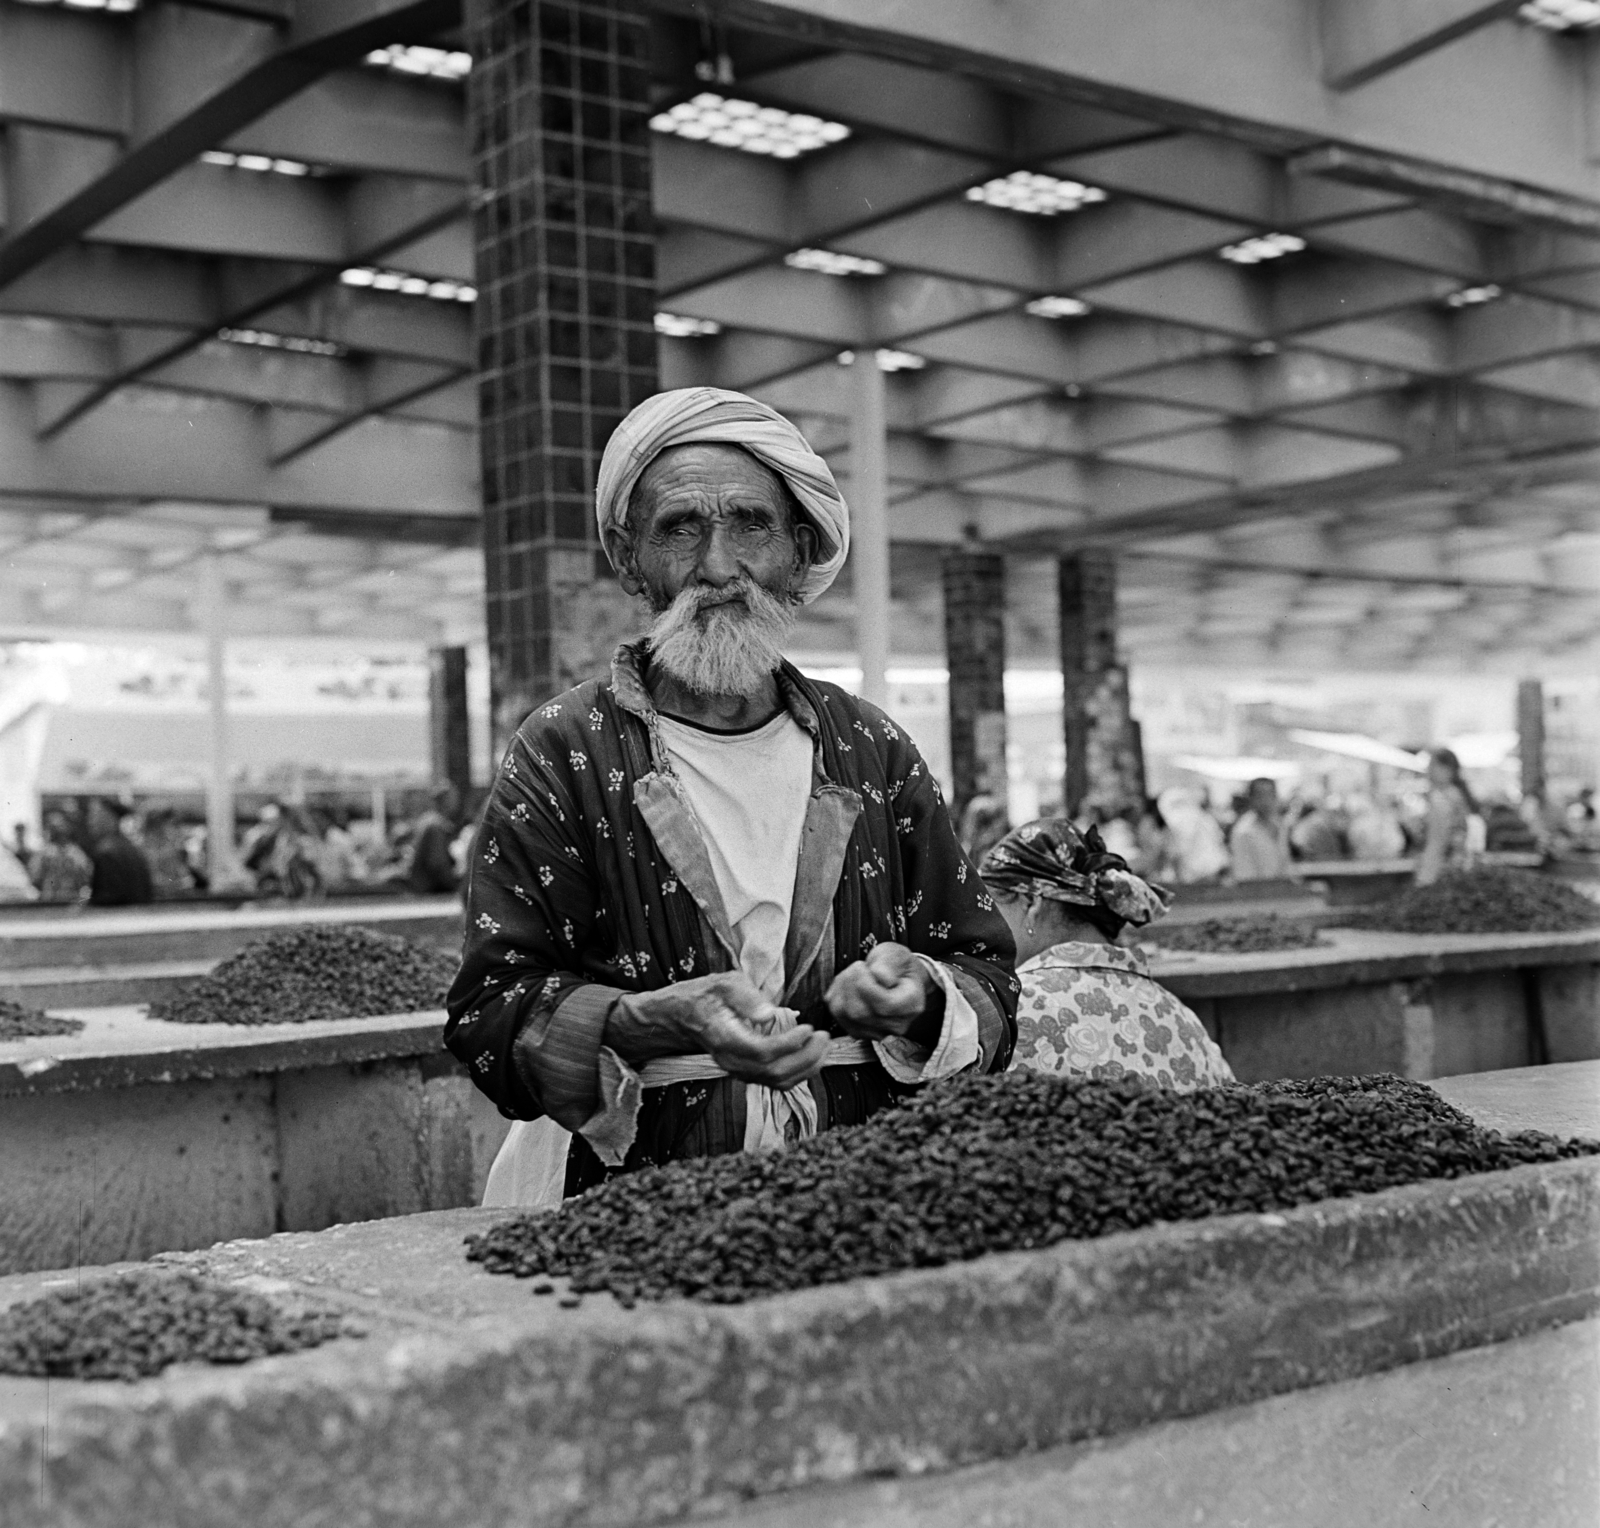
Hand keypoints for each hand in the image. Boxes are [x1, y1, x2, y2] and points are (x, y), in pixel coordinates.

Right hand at [606, 971, 829, 1090]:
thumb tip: (770, 1013)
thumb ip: (746, 996)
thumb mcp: (722, 982)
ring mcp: (738, 1070)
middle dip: (806, 1058)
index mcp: (725, 1037)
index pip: (762, 1052)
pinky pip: (775, 1082)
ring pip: (777, 1082)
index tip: (808, 1028)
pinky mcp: (746, 1072)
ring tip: (824, 1046)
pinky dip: (799, 1073)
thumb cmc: (702, 996)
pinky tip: (812, 1057)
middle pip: (774, 1072)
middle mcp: (731, 1061)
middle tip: (824, 1036)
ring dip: (807, 1067)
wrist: (678, 1017)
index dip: (789, 1045)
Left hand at [825, 942, 936, 1040]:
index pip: (884, 1005)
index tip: (865, 966)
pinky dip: (836, 993)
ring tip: (854, 973)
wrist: (897, 978)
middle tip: (858, 966)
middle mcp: (896, 1025)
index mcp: (911, 1005)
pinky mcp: (857, 1030)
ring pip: (845, 1014)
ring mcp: (876, 1031)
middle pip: (860, 1012)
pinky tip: (848, 984)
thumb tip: (880, 977)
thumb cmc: (898, 967)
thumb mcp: (898, 954)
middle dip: (851, 984)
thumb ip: (890, 962)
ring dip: (842, 987)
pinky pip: (836, 1012)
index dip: (867, 984)